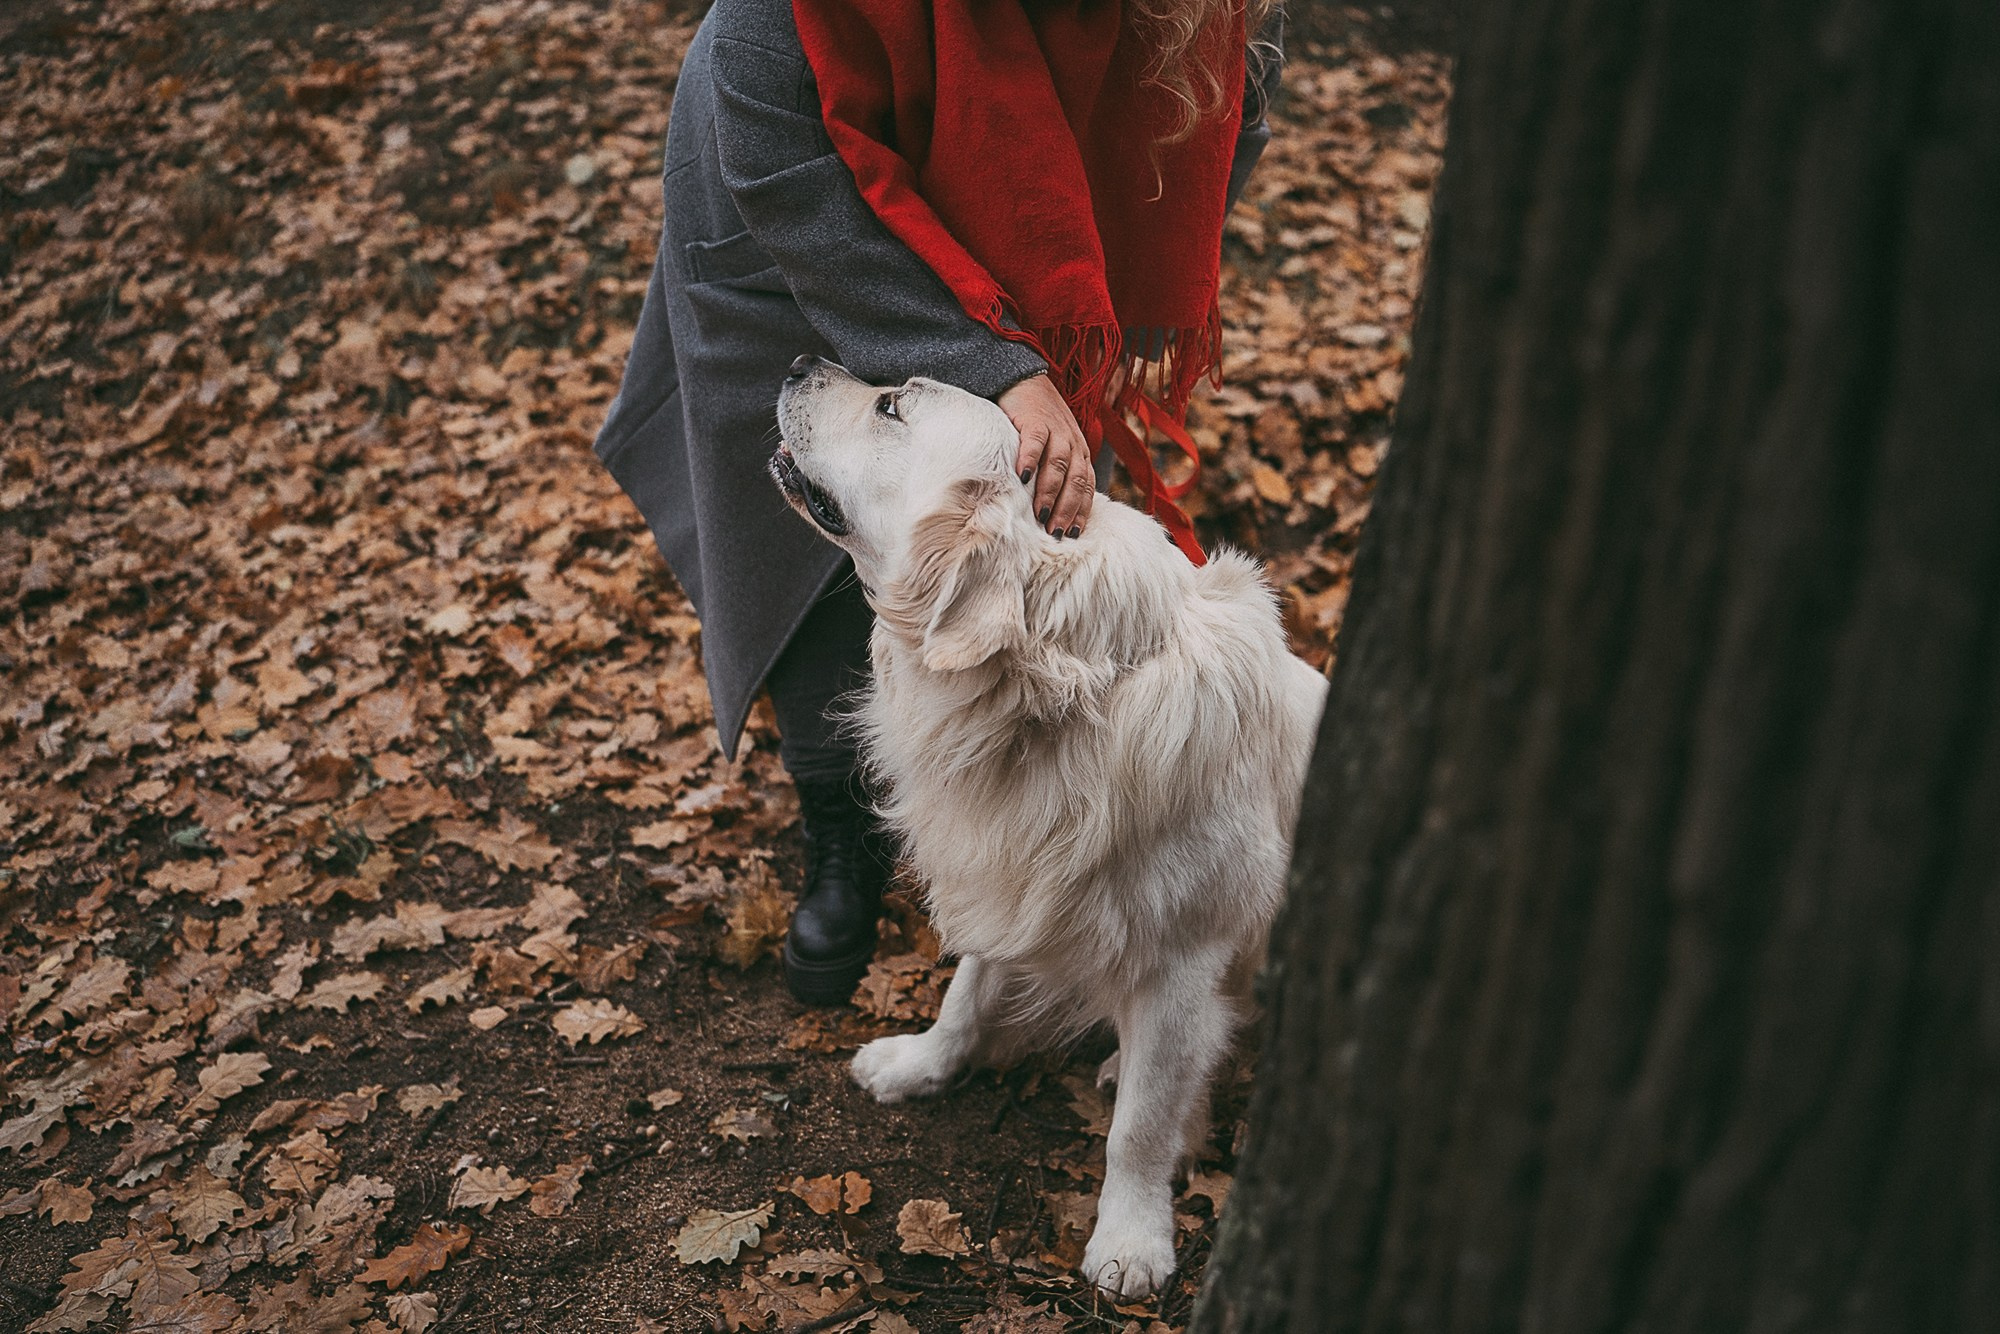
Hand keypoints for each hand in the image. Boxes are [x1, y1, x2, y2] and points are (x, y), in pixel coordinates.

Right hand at [999, 373, 1093, 537]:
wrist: (1026, 380)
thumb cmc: (1038, 421)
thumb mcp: (1055, 447)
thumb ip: (1057, 473)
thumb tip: (1051, 512)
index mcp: (1080, 453)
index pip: (1086, 487)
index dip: (1081, 512)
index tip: (1072, 536)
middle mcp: (1073, 443)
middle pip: (1075, 480)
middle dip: (1068, 509)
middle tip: (1057, 533)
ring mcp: (1055, 430)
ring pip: (1058, 465)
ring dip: (1050, 492)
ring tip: (1041, 515)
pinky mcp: (1034, 419)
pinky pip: (1035, 442)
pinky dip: (1030, 460)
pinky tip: (1021, 478)